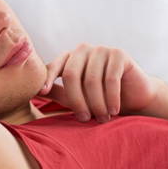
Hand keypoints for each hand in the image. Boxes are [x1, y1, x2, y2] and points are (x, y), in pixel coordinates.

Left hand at [38, 43, 158, 122]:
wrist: (134, 96)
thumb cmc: (101, 98)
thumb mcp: (75, 97)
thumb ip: (57, 92)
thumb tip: (33, 92)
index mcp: (71, 57)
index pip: (55, 66)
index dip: (47, 78)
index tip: (41, 93)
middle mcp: (84, 50)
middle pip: (71, 74)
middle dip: (76, 100)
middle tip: (84, 119)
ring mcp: (101, 50)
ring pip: (91, 79)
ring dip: (96, 103)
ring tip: (102, 118)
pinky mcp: (119, 54)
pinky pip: (110, 79)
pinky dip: (111, 98)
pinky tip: (114, 110)